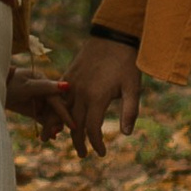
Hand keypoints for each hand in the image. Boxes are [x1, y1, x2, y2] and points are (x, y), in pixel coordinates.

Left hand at [6, 66, 71, 143]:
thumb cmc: (9, 83)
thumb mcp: (27, 86)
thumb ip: (45, 87)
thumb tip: (67, 86)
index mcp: (46, 82)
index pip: (57, 99)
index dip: (64, 113)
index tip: (73, 125)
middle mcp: (46, 91)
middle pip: (56, 109)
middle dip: (56, 122)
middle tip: (54, 133)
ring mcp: (41, 100)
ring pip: (51, 115)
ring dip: (51, 126)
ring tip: (49, 137)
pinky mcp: (35, 109)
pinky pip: (44, 119)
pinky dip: (47, 127)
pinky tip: (51, 137)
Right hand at [65, 36, 141, 156]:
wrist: (113, 35)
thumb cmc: (127, 62)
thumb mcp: (133, 86)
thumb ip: (130, 111)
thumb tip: (126, 134)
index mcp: (97, 97)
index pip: (91, 129)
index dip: (96, 143)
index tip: (101, 153)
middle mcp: (80, 92)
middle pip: (74, 124)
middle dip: (78, 142)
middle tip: (83, 155)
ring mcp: (72, 83)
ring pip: (62, 111)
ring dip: (60, 127)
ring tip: (57, 139)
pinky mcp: (69, 74)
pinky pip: (58, 96)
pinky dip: (57, 109)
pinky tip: (58, 117)